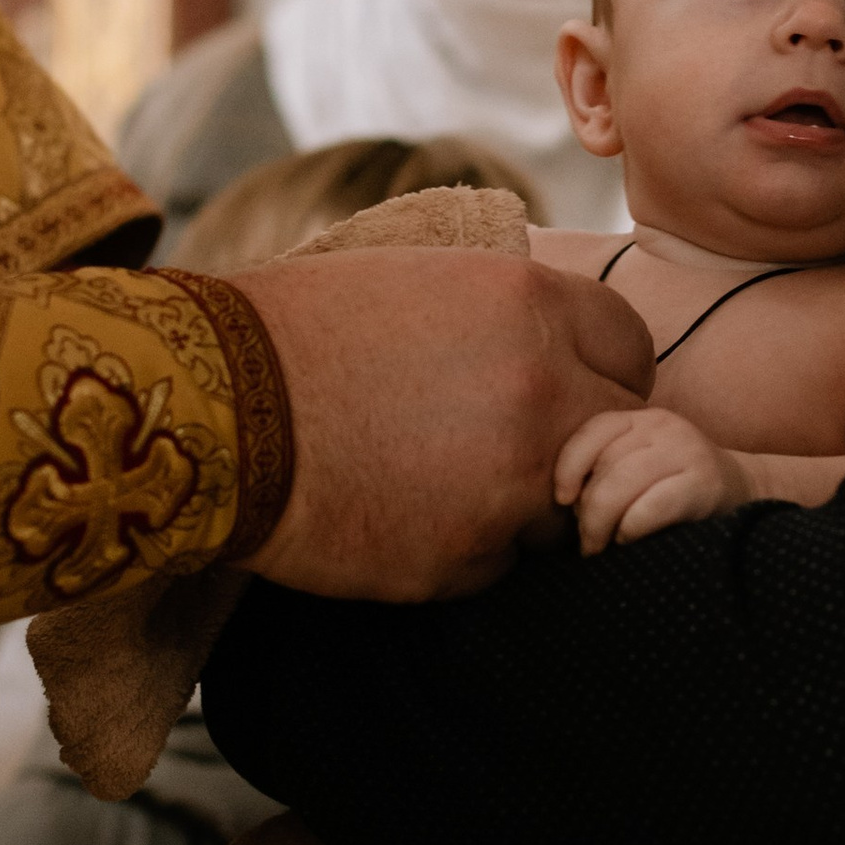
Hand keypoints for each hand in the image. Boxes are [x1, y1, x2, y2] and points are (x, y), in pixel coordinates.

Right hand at [231, 248, 653, 598]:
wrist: (214, 409)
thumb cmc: (301, 330)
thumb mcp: (424, 279)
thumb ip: (510, 310)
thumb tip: (559, 336)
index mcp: (531, 306)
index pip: (630, 348)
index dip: (601, 371)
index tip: (572, 388)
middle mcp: (540, 391)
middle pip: (623, 433)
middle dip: (586, 442)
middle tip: (526, 447)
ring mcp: (508, 482)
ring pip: (566, 510)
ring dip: (527, 505)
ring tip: (445, 482)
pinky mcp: (464, 559)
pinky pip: (498, 564)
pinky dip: (465, 550)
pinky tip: (403, 516)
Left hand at [554, 406, 749, 551]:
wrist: (743, 493)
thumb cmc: (674, 488)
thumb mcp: (641, 463)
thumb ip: (607, 467)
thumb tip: (562, 499)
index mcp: (642, 418)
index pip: (594, 431)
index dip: (569, 466)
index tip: (563, 500)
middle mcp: (665, 426)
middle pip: (605, 466)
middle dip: (587, 511)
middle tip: (587, 541)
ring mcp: (687, 452)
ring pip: (622, 485)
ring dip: (602, 525)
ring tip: (601, 547)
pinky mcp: (705, 484)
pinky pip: (651, 507)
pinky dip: (631, 528)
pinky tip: (628, 540)